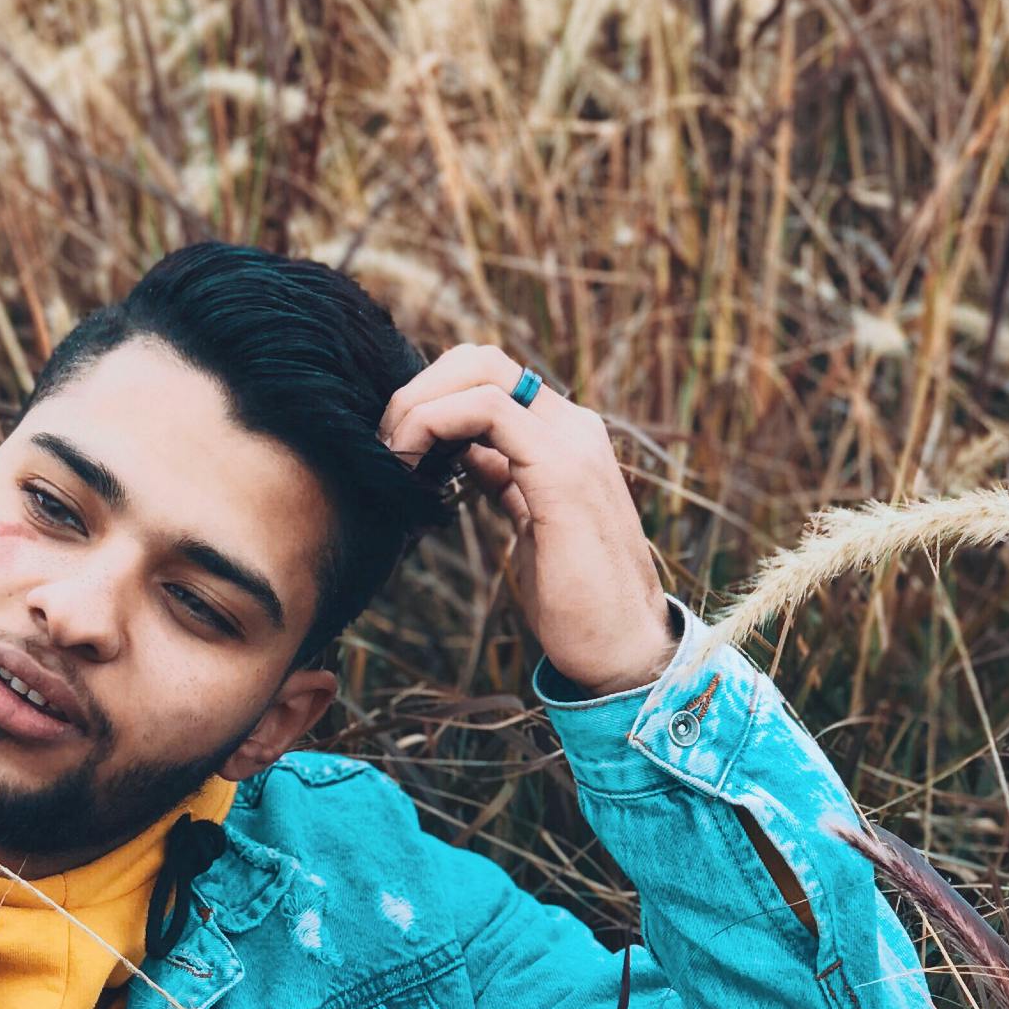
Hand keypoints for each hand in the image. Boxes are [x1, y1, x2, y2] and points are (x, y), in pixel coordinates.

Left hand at [379, 344, 675, 694]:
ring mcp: (572, 443)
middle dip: (417, 391)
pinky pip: (486, 412)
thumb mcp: (529, 522)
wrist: (624, 648)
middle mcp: (574, 427)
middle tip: (384, 446)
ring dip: (417, 406)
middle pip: (480, 360)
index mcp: (565, 437)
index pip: (490, 378)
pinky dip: (434, 426)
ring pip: (480, 372)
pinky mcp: (560, 471)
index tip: (397, 448)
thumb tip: (465, 452)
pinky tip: (412, 471)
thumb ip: (503, 478)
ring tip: (391, 457)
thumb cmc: (577, 600)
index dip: (432, 399)